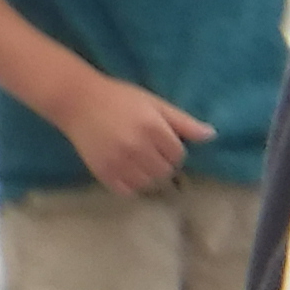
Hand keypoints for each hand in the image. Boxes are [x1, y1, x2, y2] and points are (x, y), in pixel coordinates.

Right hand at [56, 77, 214, 195]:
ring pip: (148, 184)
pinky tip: (128, 170)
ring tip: (140, 161)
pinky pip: (127, 191)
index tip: (164, 142)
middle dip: (163, 163)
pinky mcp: (103, 173)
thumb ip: (183, 121)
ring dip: (149, 176)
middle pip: (165, 171)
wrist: (78, 101)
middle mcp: (137, 148)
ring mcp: (119, 162)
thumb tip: (212, 135)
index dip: (174, 149)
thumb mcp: (154, 103)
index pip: (178, 154)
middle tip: (152, 151)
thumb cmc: (120, 98)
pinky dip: (132, 185)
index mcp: (153, 128)